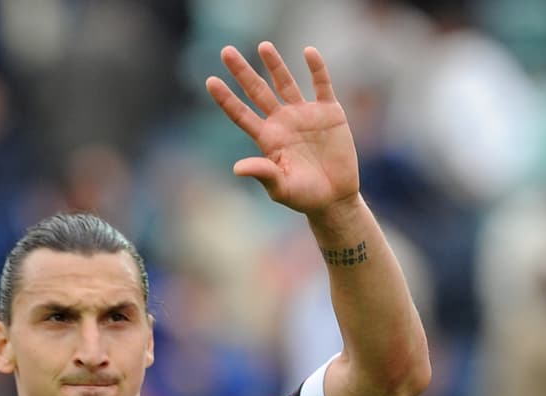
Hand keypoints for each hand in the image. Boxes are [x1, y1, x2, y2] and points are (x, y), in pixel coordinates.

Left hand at [206, 42, 358, 217]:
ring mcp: (305, 115)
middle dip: (242, 72)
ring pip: (286, 83)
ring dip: (275, 64)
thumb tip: (237, 168)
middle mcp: (282, 122)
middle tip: (226, 51)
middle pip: (258, 91)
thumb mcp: (282, 189)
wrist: (336, 198)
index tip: (210, 80)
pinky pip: (322, 85)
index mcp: (268, 139)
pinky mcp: (329, 113)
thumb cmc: (305, 197)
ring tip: (263, 46)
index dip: (226, 98)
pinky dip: (317, 69)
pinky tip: (309, 52)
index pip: (241, 114)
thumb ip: (263, 174)